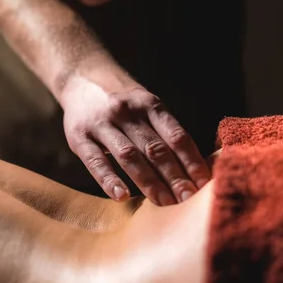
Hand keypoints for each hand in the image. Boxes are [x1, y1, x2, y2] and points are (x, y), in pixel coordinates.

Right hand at [60, 78, 211, 205]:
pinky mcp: (79, 137)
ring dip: (149, 182)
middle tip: (189, 201)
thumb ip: (165, 130)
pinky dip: (109, 180)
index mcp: (150, 105)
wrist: (80, 79)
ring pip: (129, 156)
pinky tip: (122, 196)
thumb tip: (194, 168)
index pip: (176, 136)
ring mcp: (102, 123)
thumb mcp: (146, 105)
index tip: (204, 185)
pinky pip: (96, 160)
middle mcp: (127, 112)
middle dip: (175, 177)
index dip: (192, 161)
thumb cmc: (123, 102)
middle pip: (155, 149)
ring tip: (164, 203)